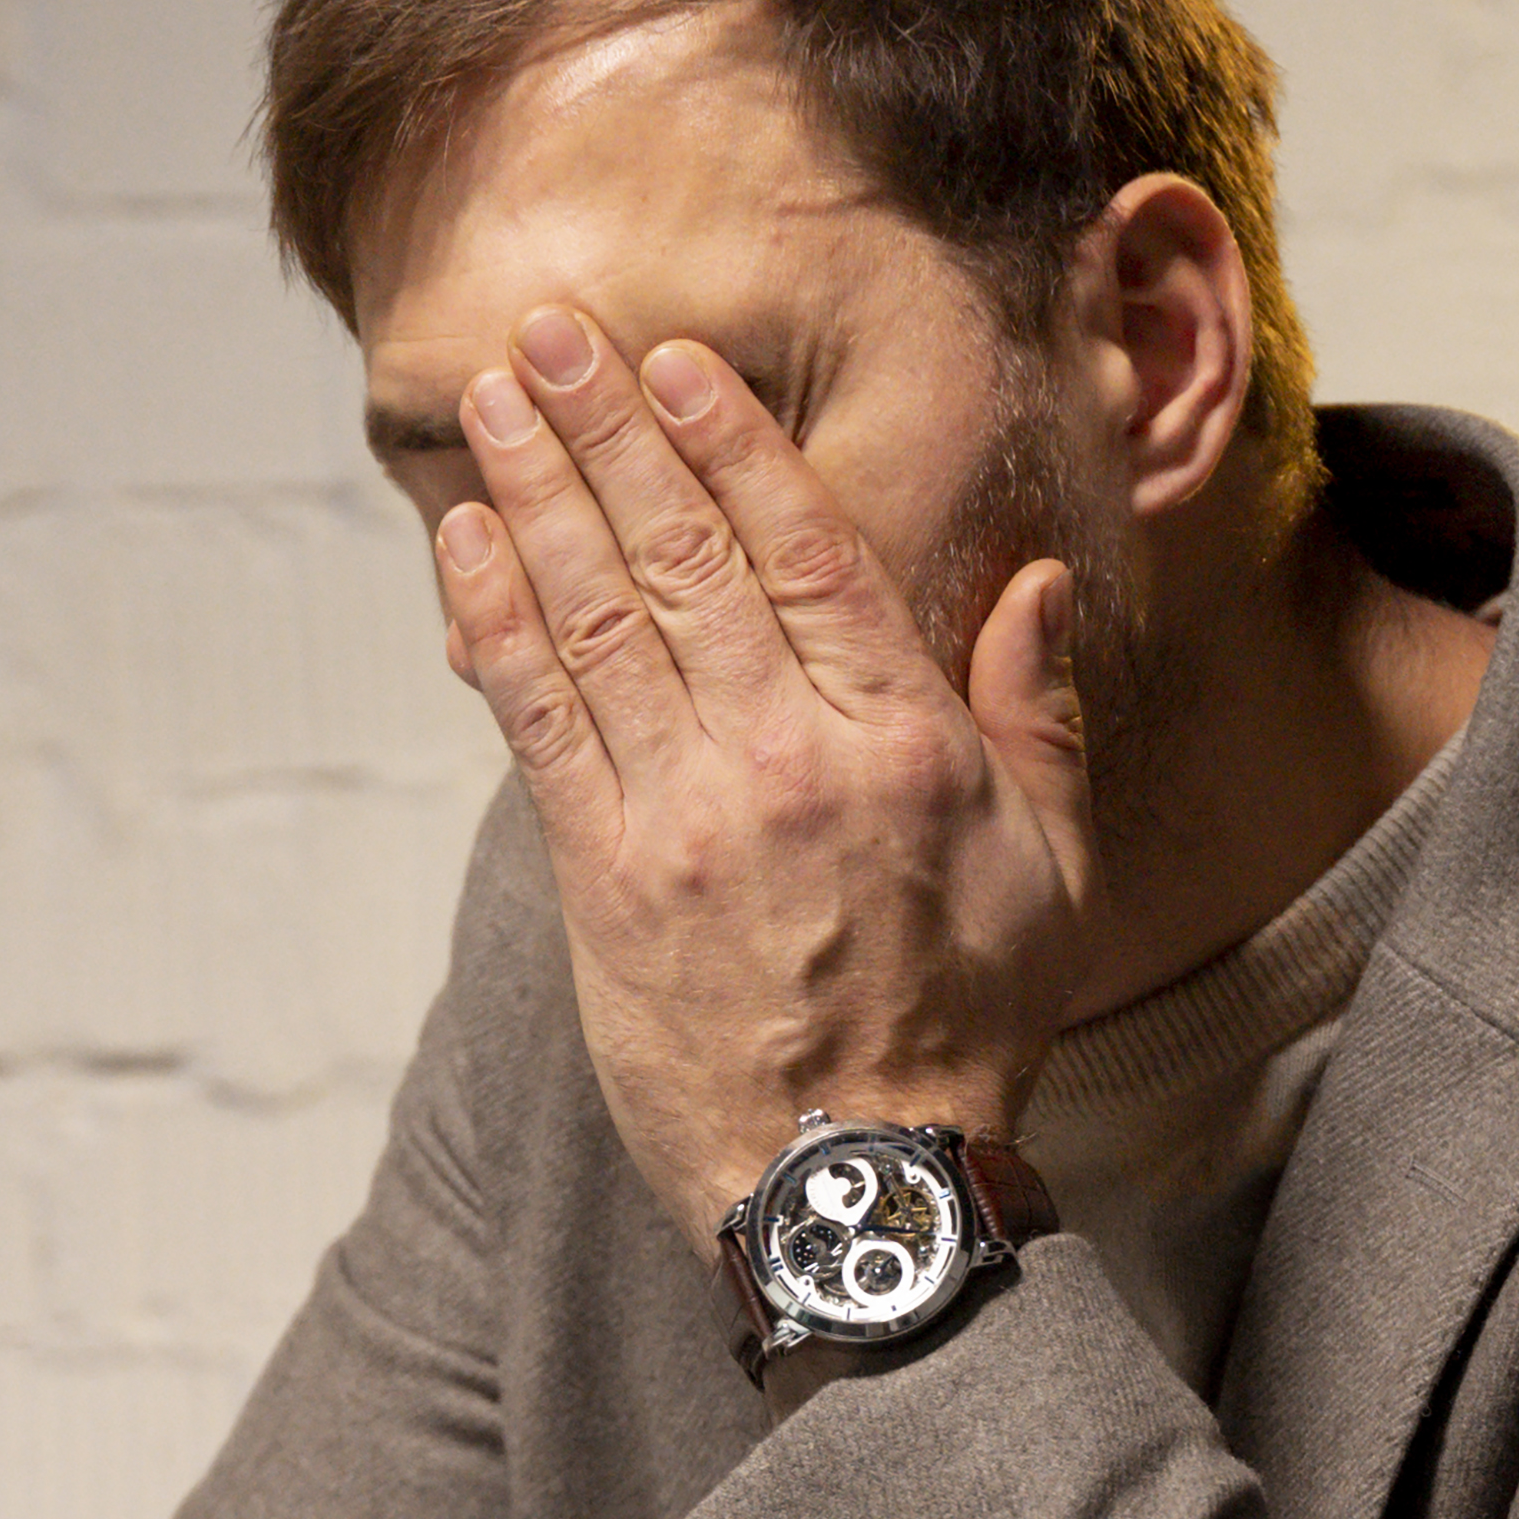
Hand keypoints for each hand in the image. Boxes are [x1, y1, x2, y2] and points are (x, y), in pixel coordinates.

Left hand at [435, 305, 1100, 1238]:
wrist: (857, 1186)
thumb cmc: (965, 1030)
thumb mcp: (1053, 868)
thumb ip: (1035, 715)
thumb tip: (1027, 584)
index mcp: (903, 740)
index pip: (803, 550)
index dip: (728, 443)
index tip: (674, 360)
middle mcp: (788, 758)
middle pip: (682, 556)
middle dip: (607, 429)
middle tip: (546, 332)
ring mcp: (686, 816)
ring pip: (596, 617)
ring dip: (535, 495)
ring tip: (491, 399)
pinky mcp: (603, 879)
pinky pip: (537, 721)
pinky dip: (494, 621)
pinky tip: (465, 542)